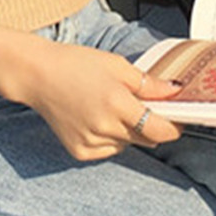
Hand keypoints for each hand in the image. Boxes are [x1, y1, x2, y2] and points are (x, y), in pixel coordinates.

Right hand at [16, 40, 181, 160]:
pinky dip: (110, 138)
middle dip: (150, 124)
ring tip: (110, 106)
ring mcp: (91, 142)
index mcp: (117, 103)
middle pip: (146, 139)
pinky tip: (96, 117)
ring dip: (129, 131)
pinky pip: (108, 150)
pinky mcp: (79, 152)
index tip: (178, 119)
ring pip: (127, 145)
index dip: (174, 126)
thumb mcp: (116, 65)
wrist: (37, 74)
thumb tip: (175, 92)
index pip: (160, 130)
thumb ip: (148, 83)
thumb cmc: (76, 63)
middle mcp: (105, 127)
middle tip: (141, 105)